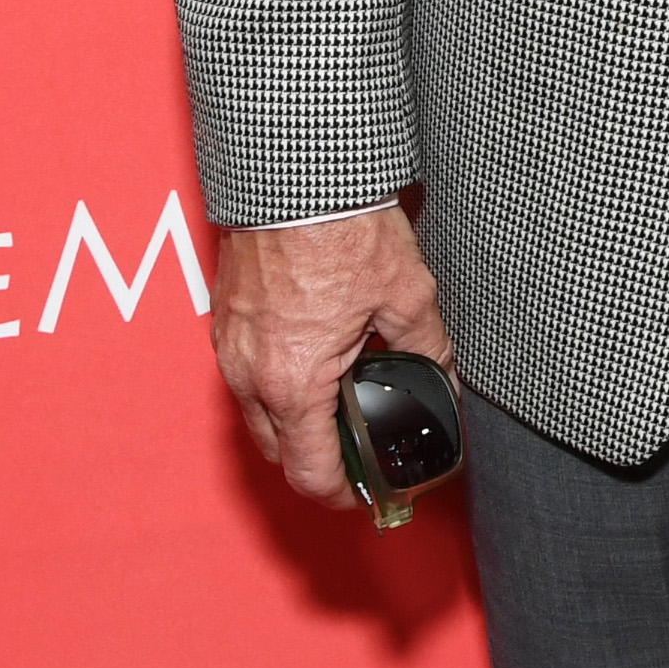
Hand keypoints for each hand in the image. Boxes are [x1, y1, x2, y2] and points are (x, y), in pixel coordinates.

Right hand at [212, 205, 453, 503]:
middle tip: (360, 449)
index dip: (342, 494)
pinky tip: (314, 355)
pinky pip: (244, 372)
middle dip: (317, 459)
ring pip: (256, 412)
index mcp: (294, 383)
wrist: (296, 173)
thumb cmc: (343, 227)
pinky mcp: (224, 317)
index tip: (366, 493)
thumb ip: (427, 347)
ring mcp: (229, 346)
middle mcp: (249, 375)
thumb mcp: (407, 293)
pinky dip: (274, 380)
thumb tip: (444, 375)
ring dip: (293, 419)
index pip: (309, 472)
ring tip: (342, 398)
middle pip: (278, 450)